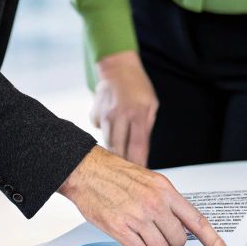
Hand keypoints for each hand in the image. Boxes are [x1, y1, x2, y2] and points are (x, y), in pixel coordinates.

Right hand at [58, 146, 231, 245]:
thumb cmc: (117, 175)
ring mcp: (137, 216)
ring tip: (143, 237)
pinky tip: (131, 240)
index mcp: (165, 190)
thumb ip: (167, 202)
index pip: (196, 220)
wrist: (87, 170)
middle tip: (164, 243)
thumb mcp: (150, 181)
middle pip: (178, 240)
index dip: (212, 240)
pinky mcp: (120, 227)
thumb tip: (181, 226)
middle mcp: (155, 203)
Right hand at [92, 50, 158, 166]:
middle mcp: (119, 116)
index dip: (140, 165)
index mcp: (137, 114)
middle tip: (129, 174)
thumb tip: (143, 152)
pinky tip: (110, 132)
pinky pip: (99, 134)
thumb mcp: (151, 106)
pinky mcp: (95, 116)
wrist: (118, 68)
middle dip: (124, 165)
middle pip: (119, 150)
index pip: (138, 147)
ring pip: (108, 145)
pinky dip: (106, 136)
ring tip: (120, 158)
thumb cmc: (138, 86)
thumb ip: (146, 128)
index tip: (142, 176)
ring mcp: (105, 116)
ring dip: (115, 153)